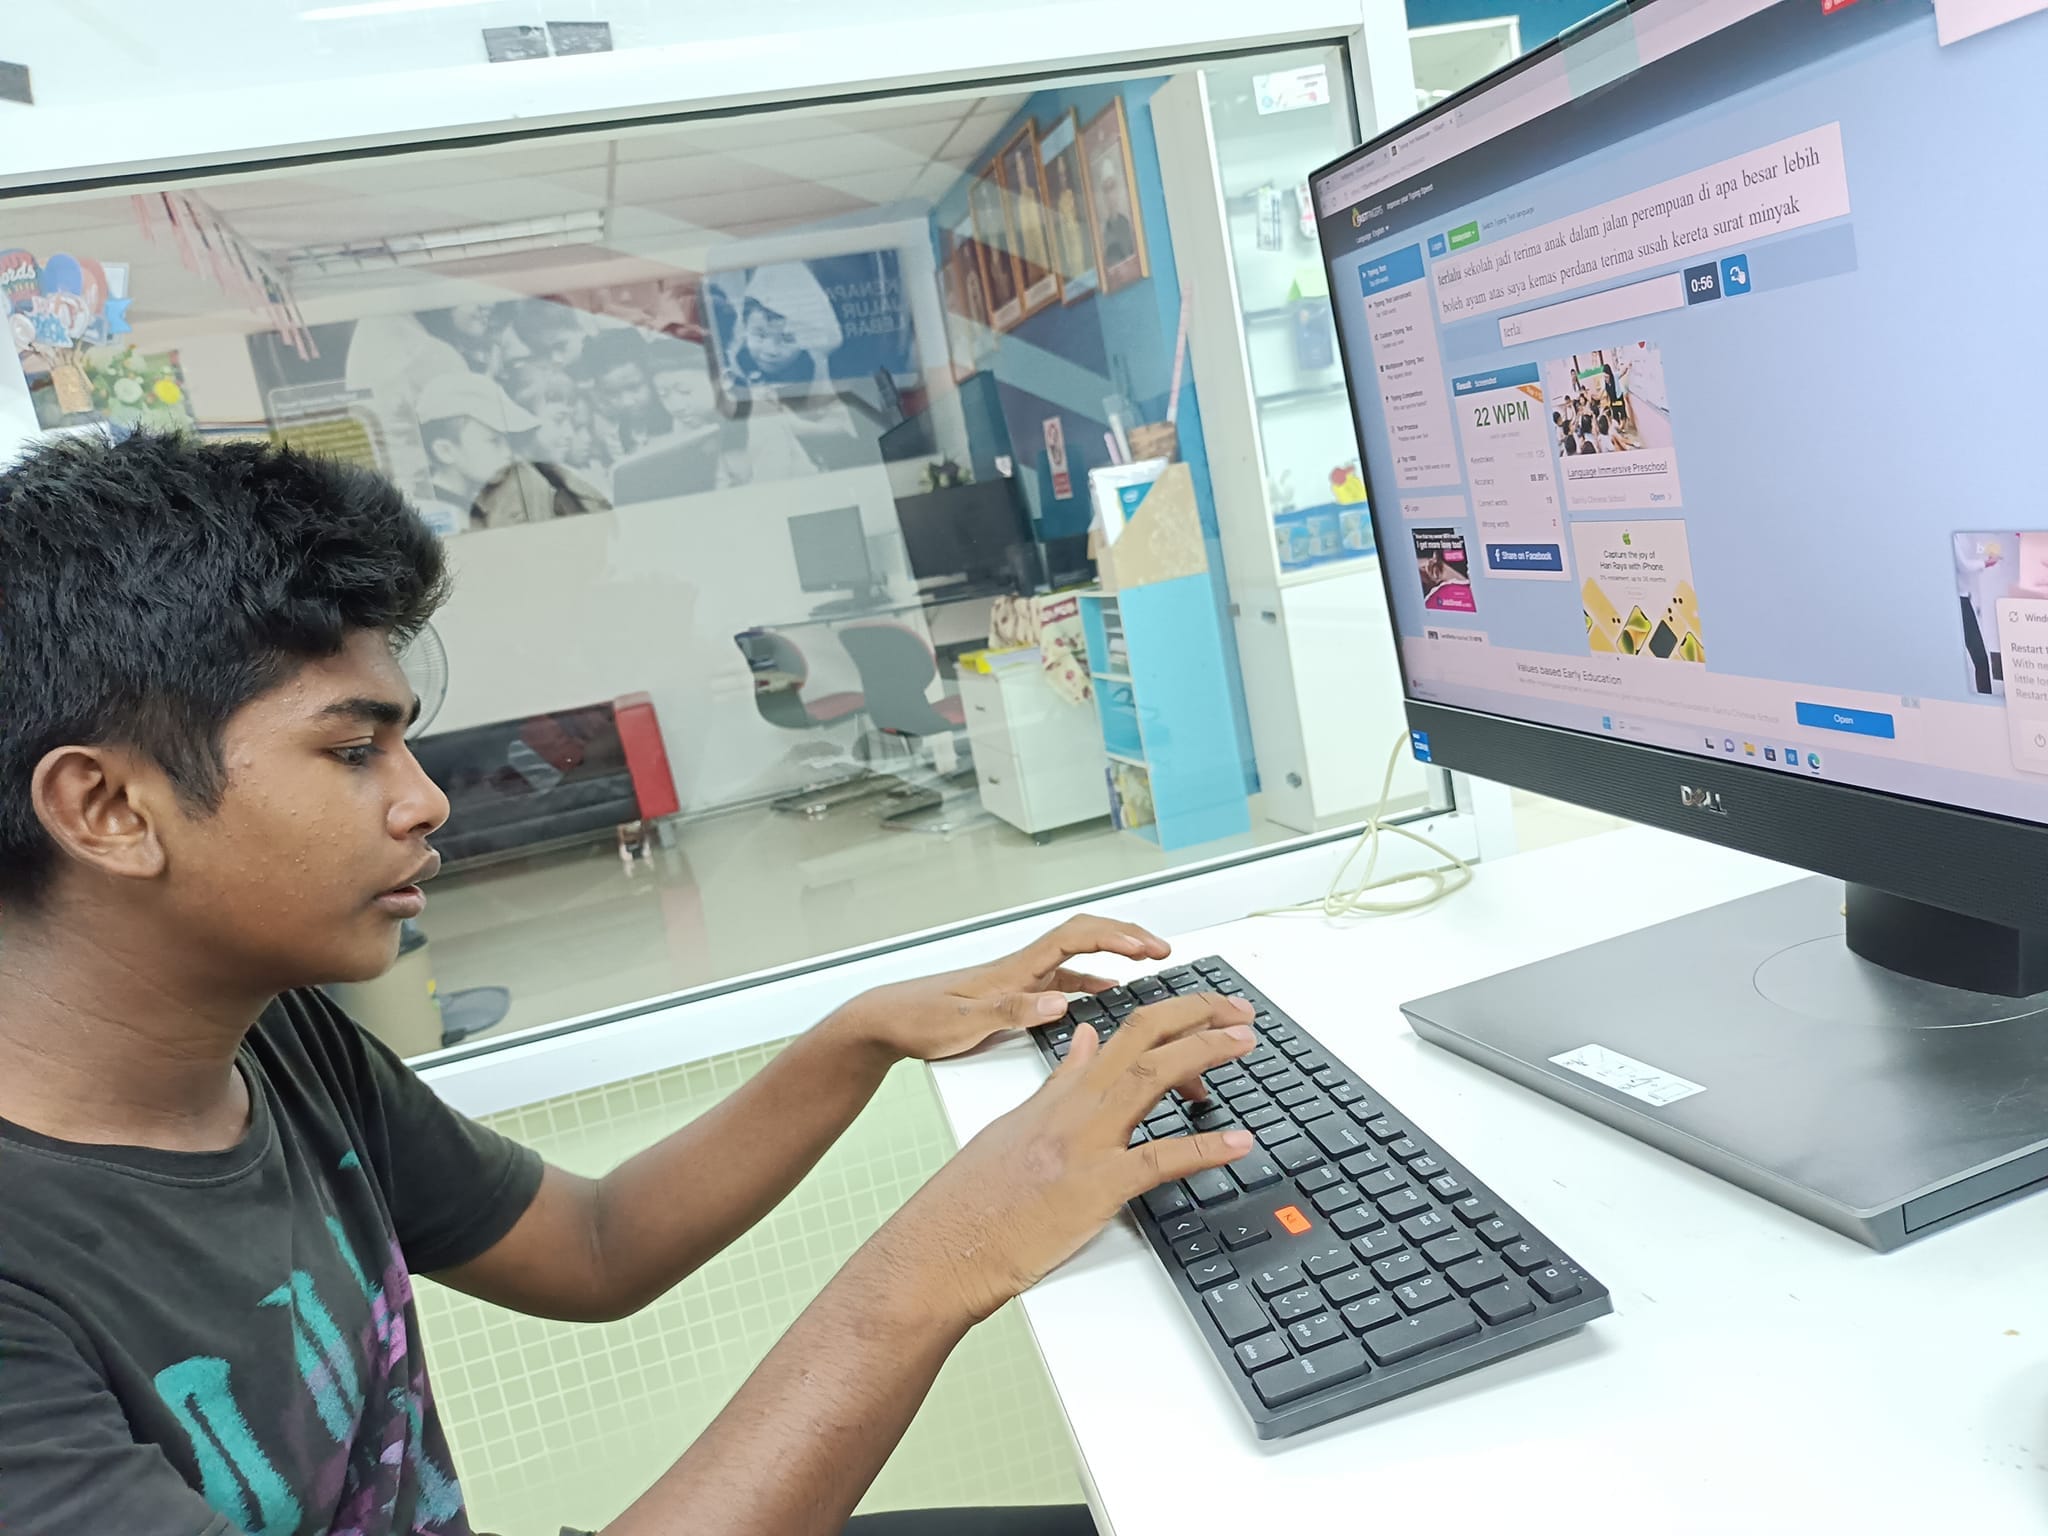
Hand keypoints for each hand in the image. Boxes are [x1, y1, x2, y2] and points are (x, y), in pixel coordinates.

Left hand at [841, 914, 1171, 1065]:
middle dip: (1127, 937)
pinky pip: (1065, 983)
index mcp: (1014, 970)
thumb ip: (1011, 1012)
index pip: (1074, 938)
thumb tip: (1059, 1003)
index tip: (1147, 948)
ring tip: (1152, 966)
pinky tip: (1108, 1000)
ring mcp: (1020, 982)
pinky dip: (1094, 986)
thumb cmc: (917, 1019)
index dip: (1114, 938)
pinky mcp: (1015, 998)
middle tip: (1164, 949)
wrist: (883, 1022)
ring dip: (1115, 957)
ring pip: (1078, 959)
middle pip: (1084, 937)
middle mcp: (1022, 969)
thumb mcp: (963, 1023)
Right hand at [876, 993, 1258, 1323]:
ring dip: (1204, 1053)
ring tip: (1243, 1042)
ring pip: (1151, 1076)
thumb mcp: (1017, 1124)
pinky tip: (1236, 1141)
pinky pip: (1160, 1160)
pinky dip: (1203, 1147)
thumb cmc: (974, 1197)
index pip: (1120, 1033)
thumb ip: (1058, 1083)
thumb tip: (1083, 1044)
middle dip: (1195, 1015)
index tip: (1201, 1009)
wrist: (946, 1245)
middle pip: (1142, 1039)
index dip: (1168, 1014)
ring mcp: (1086, 1144)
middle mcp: (1075, 1107)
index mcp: (1059, 1094)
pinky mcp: (1095, 1187)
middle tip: (1238, 1011)